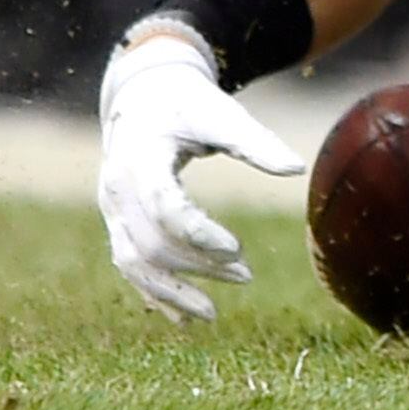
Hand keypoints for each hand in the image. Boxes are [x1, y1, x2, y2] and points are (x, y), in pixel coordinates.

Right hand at [98, 30, 304, 321]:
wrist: (143, 94)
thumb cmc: (187, 102)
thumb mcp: (221, 113)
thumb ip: (255, 142)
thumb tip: (297, 169)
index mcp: (141, 156)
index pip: (165, 208)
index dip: (200, 234)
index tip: (238, 249)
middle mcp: (117, 187)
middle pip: (152, 243)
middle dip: (198, 266)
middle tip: (246, 276)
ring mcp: (111, 208)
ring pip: (133, 263)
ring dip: (172, 291)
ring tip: (212, 314)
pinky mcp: (116, 220)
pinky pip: (129, 264)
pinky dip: (154, 290)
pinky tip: (182, 315)